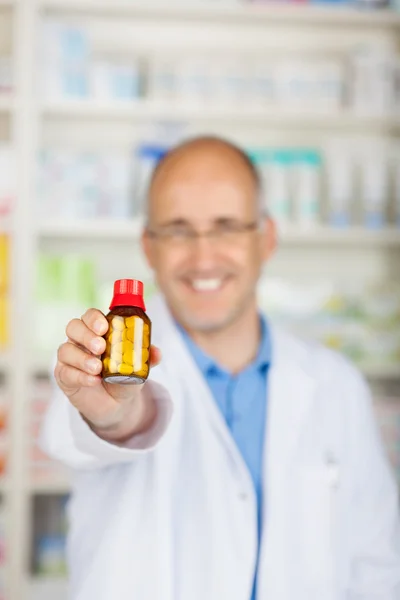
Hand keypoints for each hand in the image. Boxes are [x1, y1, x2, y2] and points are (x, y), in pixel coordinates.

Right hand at [54, 308, 160, 441]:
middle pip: (73, 327)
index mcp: (97, 331)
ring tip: (98, 368)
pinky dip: (80, 376)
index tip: (105, 327)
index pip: (90, 316)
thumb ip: (146, 356)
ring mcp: (70, 358)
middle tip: (101, 347)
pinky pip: (65, 372)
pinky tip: (94, 381)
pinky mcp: (64, 376)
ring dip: (82, 358)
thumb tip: (156, 352)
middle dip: (87, 335)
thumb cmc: (124, 376)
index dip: (94, 318)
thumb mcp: (138, 366)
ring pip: (65, 349)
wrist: (116, 404)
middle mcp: (80, 340)